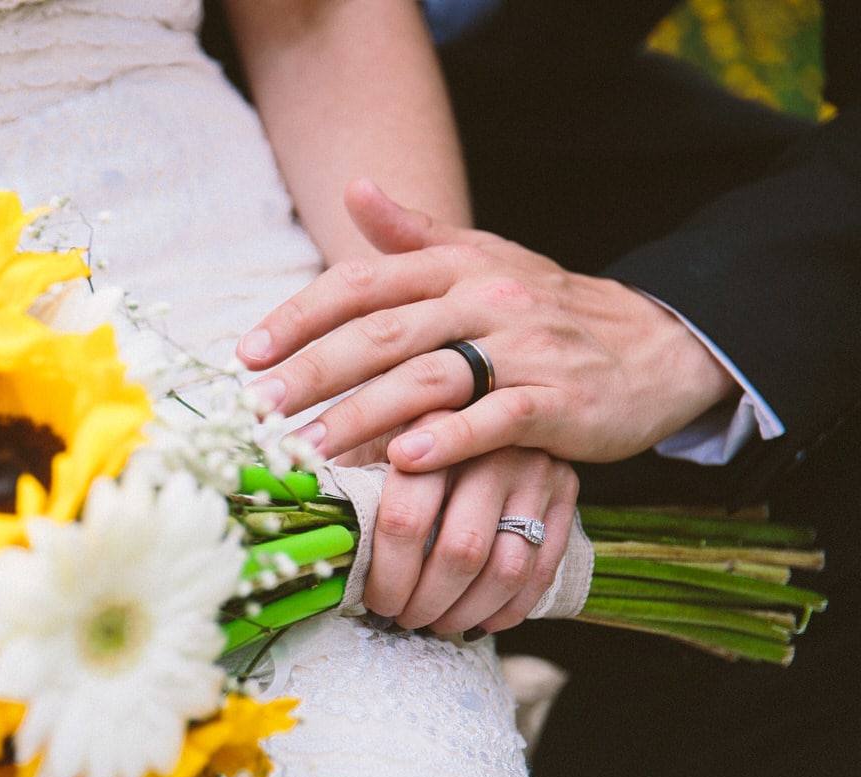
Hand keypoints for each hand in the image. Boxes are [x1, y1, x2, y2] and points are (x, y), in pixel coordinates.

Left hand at [240, 180, 736, 471]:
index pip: (363, 283)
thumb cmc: (546, 309)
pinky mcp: (559, 402)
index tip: (248, 353)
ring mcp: (525, 350)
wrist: (656, 345)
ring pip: (429, 378)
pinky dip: (447, 439)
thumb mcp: (483, 259)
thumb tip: (353, 188)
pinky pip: (495, 419)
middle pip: (383, 333)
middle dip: (314, 371)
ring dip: (363, 414)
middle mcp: (486, 300)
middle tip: (260, 408)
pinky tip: (402, 460)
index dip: (300, 316)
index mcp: (457, 266)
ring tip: (309, 446)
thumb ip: (413, 233)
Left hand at [355, 419, 579, 635]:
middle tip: (400, 619)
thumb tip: (315, 546)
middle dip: (424, 601)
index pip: (405, 519)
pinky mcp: (568, 493)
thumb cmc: (402, 436)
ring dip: (464, 612)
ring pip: (506, 569)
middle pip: (460, 550)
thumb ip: (345, 486)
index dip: (386, 574)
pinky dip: (506, 610)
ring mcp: (538, 469)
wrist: (482, 401)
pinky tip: (475, 621)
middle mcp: (493, 444)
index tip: (372, 600)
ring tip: (433, 623)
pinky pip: (542, 571)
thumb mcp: (368, 444)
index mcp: (430, 426)